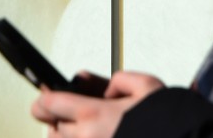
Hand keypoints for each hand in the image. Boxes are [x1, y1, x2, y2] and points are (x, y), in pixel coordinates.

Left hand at [31, 71, 164, 137]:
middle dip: (58, 121)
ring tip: (83, 130)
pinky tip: (96, 136)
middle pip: (52, 130)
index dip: (44, 100)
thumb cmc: (168, 121)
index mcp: (94, 114)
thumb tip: (104, 87)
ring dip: (66, 137)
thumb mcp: (146, 86)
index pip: (49, 105)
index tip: (45, 99)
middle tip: (70, 115)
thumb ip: (119, 80)